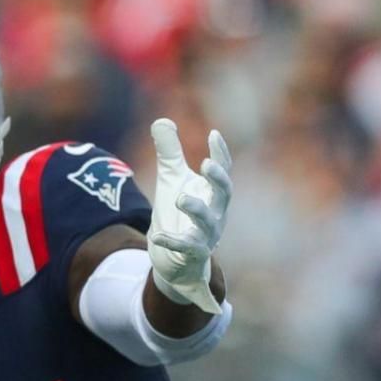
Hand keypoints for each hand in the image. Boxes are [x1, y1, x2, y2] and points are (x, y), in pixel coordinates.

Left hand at [147, 119, 231, 313]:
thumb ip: (169, 153)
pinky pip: (186, 249)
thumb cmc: (179, 214)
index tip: (213, 134)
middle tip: (206, 165)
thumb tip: (163, 121)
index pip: (222, 171)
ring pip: (208, 224)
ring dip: (198, 210)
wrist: (175, 259)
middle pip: (224, 195)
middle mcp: (215, 214)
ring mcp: (206, 236)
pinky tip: (157, 236)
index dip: (221, 153)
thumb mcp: (172, 180)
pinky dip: (172, 242)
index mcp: (212, 194)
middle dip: (218, 180)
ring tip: (181, 199)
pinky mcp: (191, 255)